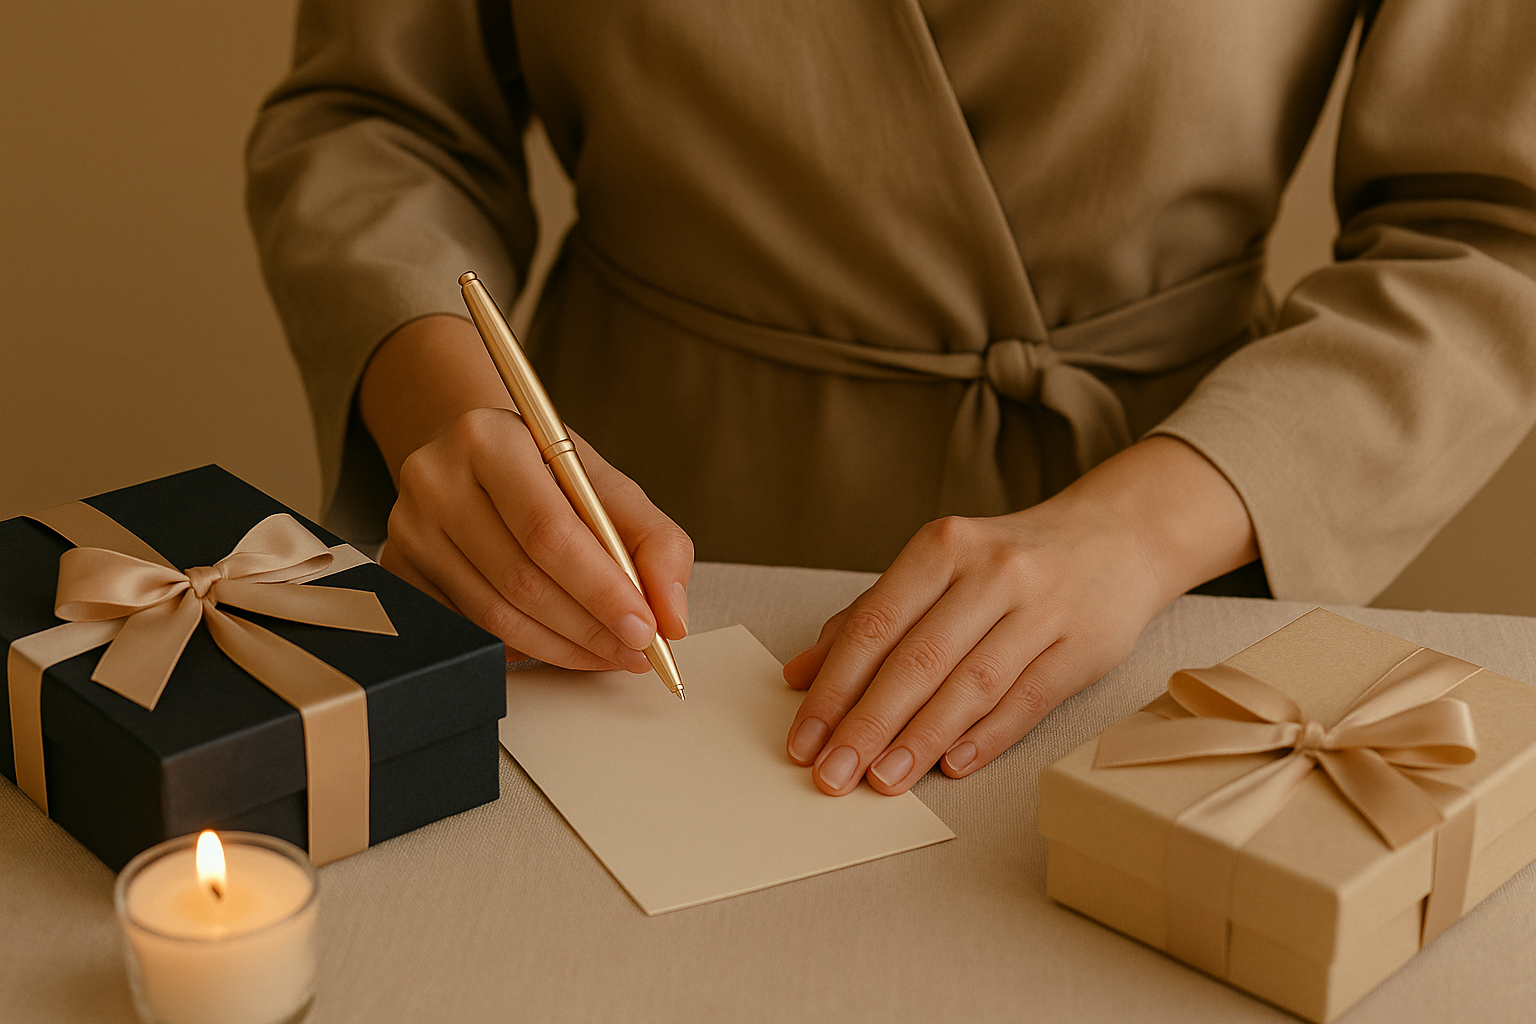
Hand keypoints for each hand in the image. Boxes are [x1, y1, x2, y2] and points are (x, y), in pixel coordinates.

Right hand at [361, 315, 691, 670]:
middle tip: (636, 650)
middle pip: (521, 580)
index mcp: (489, 439)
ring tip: (609, 652)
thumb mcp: (607, 485)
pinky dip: (524, 649)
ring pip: (493, 616)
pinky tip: (560, 643)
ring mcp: (408, 528)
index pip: (549, 530)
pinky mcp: (398, 570)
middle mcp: (435, 479)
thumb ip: (655, 542)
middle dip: (590, 627)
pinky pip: (469, 631)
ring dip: (563, 648)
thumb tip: (672, 616)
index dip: (601, 588)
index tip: (645, 627)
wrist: (475, 457)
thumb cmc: (545, 471)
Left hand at [782, 437, 1257, 794]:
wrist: (1119, 536)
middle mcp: (991, 573)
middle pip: (917, 660)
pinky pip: (1027, 700)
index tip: (803, 739)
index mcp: (942, 548)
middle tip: (831, 774)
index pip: (875, 625)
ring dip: (920, 739)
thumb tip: (799, 675)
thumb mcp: (938, 569)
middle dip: (867, 724)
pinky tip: (951, 767)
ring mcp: (1041, 610)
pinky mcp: (1083, 647)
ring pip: (970, 684)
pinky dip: (986, 737)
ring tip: (882, 781)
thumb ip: (868, 618)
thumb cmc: (1010, 561)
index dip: (834, 687)